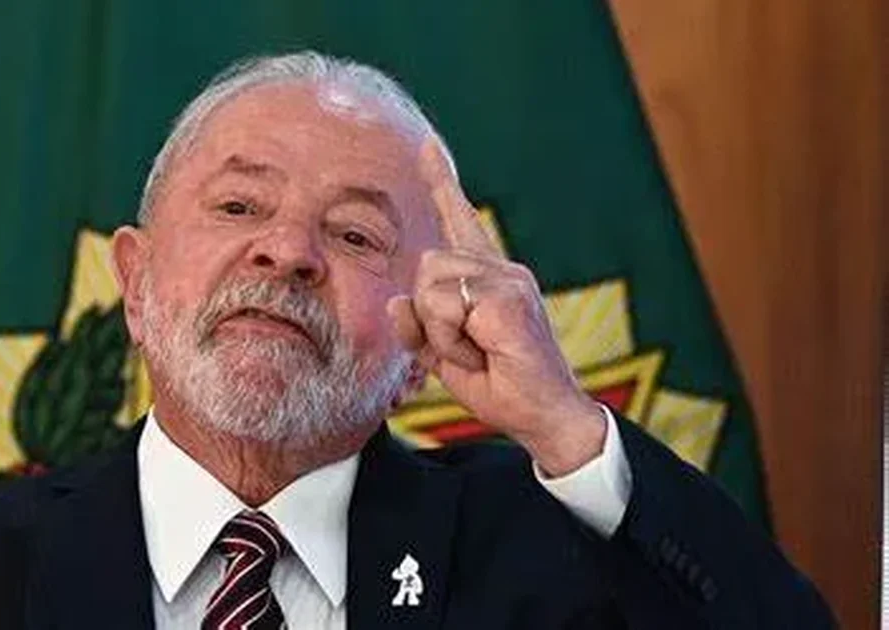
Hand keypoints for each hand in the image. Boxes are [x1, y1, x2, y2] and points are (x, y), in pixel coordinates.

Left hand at [387, 139, 604, 475]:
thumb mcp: (443, 356)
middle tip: (466, 349)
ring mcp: (508, 280)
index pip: (460, 220)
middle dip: (428, 316)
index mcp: (488, 277)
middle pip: (425, 265)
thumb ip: (417, 326)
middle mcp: (501, 269)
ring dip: (440, 332)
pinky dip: (451, 341)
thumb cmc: (499, 385)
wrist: (544, 417)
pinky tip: (483, 354)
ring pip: (429, 287)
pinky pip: (444, 308)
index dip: (442, 182)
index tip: (426, 146)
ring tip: (476, 352)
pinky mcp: (508, 298)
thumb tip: (395, 301)